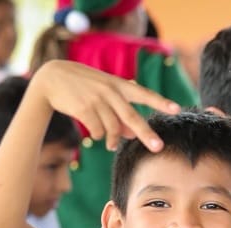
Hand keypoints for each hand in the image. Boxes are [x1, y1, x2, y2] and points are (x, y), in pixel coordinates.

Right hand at [29, 60, 180, 150]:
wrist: (52, 78)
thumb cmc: (85, 86)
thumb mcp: (105, 91)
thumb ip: (121, 110)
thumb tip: (132, 134)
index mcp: (119, 85)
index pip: (144, 94)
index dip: (161, 102)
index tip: (177, 109)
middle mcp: (110, 92)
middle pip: (131, 117)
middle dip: (146, 133)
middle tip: (158, 147)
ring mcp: (97, 100)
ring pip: (113, 129)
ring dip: (114, 140)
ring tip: (112, 145)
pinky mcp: (83, 109)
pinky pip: (98, 132)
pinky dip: (99, 137)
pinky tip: (97, 135)